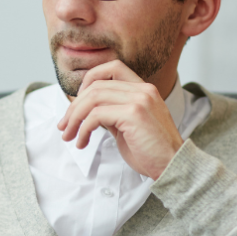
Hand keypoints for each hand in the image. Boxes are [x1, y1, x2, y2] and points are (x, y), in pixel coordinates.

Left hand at [58, 60, 184, 179]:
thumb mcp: (128, 126)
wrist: (173, 167)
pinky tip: (82, 142)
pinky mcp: (134, 114)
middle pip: (96, 85)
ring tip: (69, 135)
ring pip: (93, 98)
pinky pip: (96, 116)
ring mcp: (140, 100)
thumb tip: (88, 112)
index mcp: (143, 89)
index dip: (89, 81)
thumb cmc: (151, 152)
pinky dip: (83, 129)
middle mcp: (143, 90)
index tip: (77, 103)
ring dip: (75, 118)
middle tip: (64, 126)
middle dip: (74, 106)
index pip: (112, 68)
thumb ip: (112, 113)